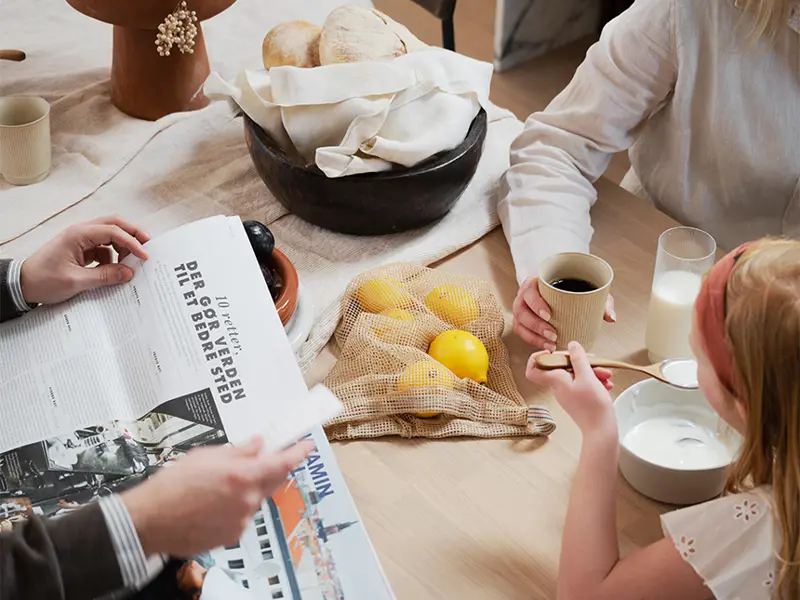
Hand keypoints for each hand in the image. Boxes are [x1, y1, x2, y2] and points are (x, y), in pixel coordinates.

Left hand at [20, 215, 150, 305]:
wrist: (22, 285)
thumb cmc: (43, 281)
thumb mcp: (76, 281)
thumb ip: (105, 276)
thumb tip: (129, 272)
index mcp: (78, 235)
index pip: (113, 231)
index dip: (132, 242)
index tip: (144, 256)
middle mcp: (81, 232)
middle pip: (114, 224)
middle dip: (133, 234)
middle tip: (148, 246)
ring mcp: (81, 240)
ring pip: (110, 234)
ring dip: (124, 245)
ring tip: (132, 262)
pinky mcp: (82, 249)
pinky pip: (104, 248)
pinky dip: (114, 256)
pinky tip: (115, 269)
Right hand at [123, 436, 312, 557]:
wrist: (150, 520)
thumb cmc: (173, 484)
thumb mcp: (206, 456)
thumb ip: (238, 451)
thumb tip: (258, 444)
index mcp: (243, 476)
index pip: (282, 463)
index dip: (298, 453)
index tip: (307, 446)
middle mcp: (247, 500)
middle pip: (272, 481)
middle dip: (271, 469)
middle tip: (263, 459)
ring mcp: (241, 520)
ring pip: (255, 499)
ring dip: (247, 490)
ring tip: (218, 486)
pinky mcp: (232, 535)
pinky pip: (242, 516)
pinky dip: (235, 507)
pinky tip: (213, 503)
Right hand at [513, 277, 615, 349]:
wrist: (560, 291)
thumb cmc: (570, 289)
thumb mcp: (587, 290)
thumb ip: (600, 301)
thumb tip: (610, 317)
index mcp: (535, 283)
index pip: (530, 291)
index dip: (536, 303)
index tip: (549, 314)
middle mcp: (523, 296)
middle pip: (522, 311)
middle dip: (537, 325)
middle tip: (553, 334)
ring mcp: (521, 310)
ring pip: (520, 324)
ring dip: (534, 336)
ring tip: (551, 343)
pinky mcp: (522, 322)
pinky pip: (522, 333)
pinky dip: (533, 341)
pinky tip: (546, 347)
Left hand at [526, 342, 615, 436]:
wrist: (602, 432)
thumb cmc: (593, 406)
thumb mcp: (587, 377)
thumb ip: (578, 359)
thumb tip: (571, 345)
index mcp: (556, 381)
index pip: (533, 369)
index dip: (540, 357)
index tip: (555, 352)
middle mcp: (559, 387)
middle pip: (562, 367)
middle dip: (580, 361)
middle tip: (595, 362)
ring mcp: (568, 393)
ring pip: (576, 374)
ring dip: (592, 371)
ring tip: (607, 375)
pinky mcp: (578, 399)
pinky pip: (583, 383)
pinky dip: (594, 381)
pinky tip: (607, 384)